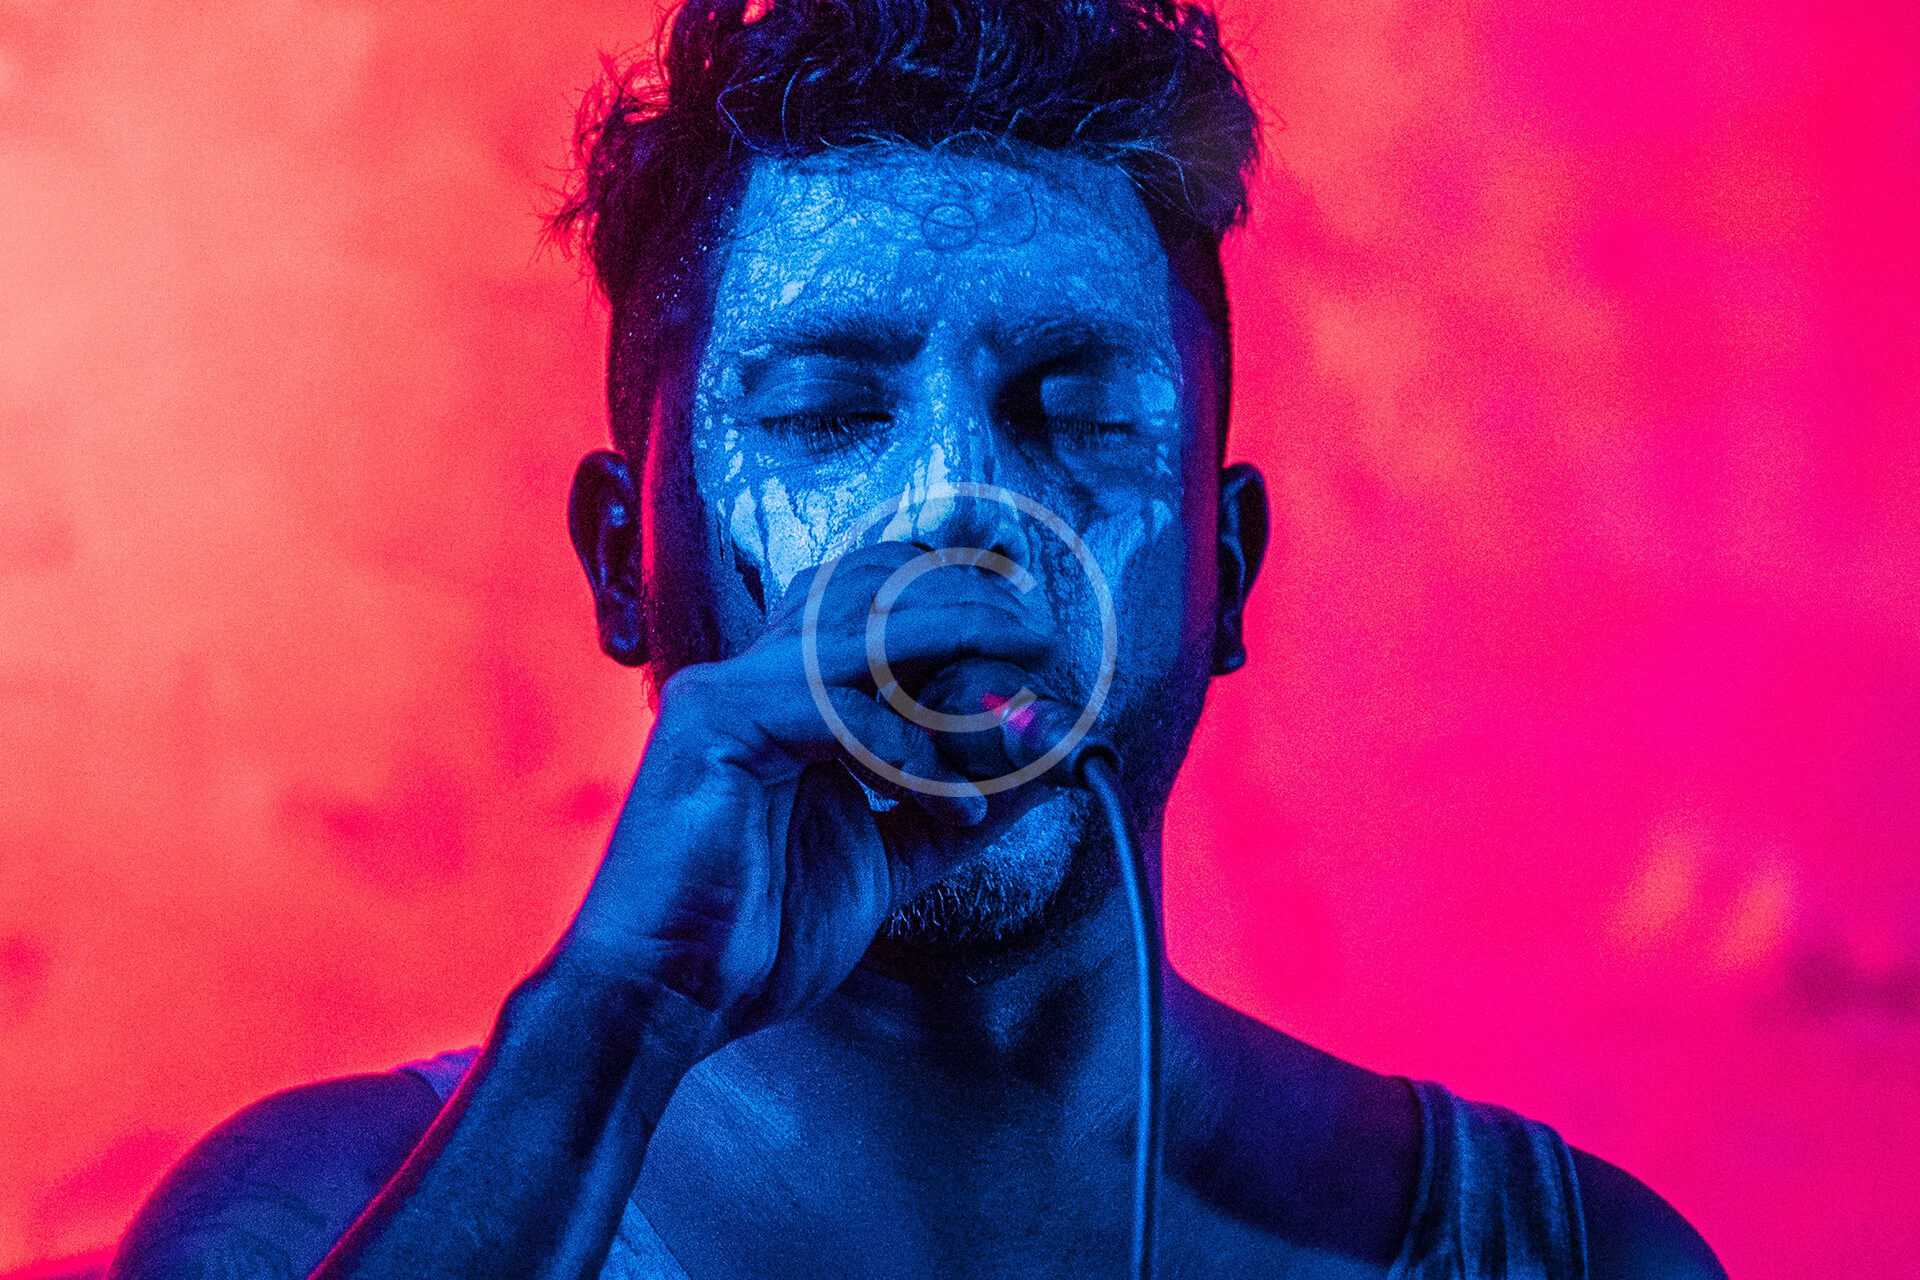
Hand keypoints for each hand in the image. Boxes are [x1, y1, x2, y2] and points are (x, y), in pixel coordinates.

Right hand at [551, 540, 1050, 1059]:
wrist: (671, 996)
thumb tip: (1038, 763)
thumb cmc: (756, 934)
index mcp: (785, 695)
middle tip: (1040, 640)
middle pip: (872, 586)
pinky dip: (917, 757)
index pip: (871, 596)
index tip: (1030, 615)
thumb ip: (953, 805)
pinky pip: (843, 711)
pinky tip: (959, 807)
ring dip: (958, 662)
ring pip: (862, 631)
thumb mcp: (886, 859)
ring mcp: (728, 690)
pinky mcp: (716, 722)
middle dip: (969, 605)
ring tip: (1022, 711)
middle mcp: (753, 675)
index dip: (953, 589)